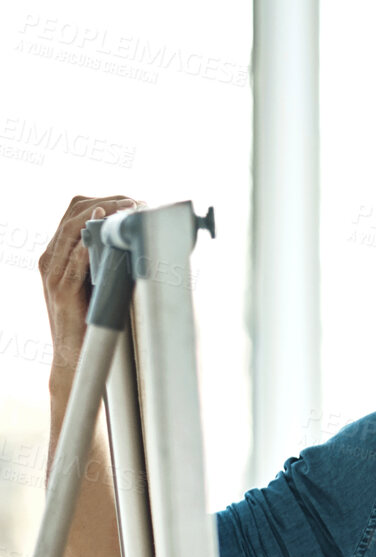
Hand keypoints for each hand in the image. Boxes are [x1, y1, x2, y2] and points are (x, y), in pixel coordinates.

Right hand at [40, 194, 141, 388]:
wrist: (74, 356)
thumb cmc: (93, 319)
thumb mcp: (101, 281)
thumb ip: (110, 259)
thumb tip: (142, 241)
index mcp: (59, 252)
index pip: (76, 210)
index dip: (106, 199)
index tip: (134, 200)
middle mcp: (51, 258)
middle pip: (74, 212)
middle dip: (108, 202)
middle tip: (138, 203)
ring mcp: (52, 273)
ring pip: (71, 230)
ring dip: (102, 216)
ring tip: (129, 211)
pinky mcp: (60, 291)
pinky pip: (72, 262)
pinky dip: (86, 244)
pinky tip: (103, 233)